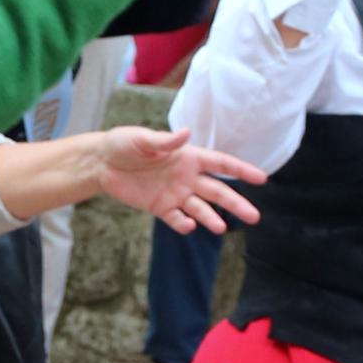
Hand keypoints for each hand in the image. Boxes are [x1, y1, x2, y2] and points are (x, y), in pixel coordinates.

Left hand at [90, 125, 266, 234]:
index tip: (261, 178)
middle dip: (236, 203)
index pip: (220, 164)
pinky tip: (190, 227)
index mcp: (188, 157)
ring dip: (211, 219)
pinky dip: (184, 224)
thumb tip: (186, 134)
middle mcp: (187, 177)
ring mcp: (175, 194)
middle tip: (255, 217)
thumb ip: (164, 142)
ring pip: (200, 209)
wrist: (101, 163)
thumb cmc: (123, 144)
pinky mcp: (160, 207)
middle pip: (217, 191)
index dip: (241, 169)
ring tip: (222, 229)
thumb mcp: (141, 140)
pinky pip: (176, 219)